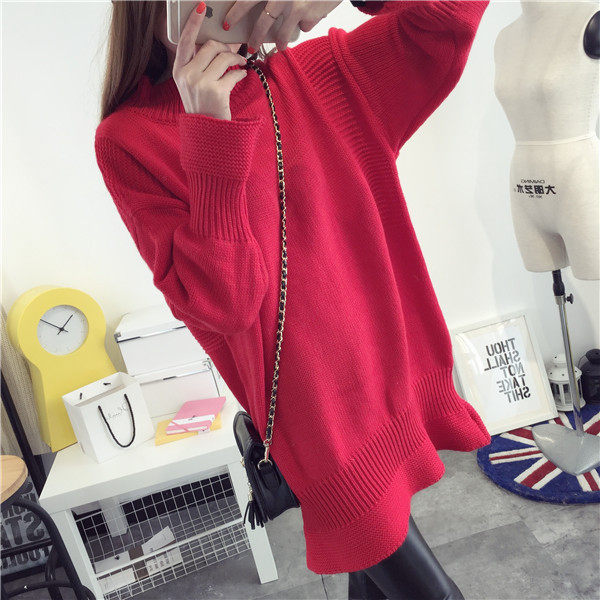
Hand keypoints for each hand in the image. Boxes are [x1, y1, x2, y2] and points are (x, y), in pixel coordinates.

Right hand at [173, 3, 248, 119]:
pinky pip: (233, 74)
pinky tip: (241, 76)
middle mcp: (187, 75)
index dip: (193, 23)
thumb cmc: (203, 108)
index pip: (184, 41)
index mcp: (178, 71)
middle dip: (225, 46)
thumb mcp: (191, 85)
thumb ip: (197, 65)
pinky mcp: (216, 91)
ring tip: (241, 62)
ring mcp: (201, 83)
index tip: (201, 8)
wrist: (207, 133)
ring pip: (223, 58)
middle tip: (235, 49)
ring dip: (236, 58)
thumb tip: (216, 46)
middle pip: (209, 46)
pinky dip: (240, 74)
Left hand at [224, 0, 342, 52]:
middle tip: (250, 48)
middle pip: (262, 23)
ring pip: (282, 33)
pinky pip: (302, 28)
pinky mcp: (307, 13)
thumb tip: (264, 14)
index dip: (235, 13)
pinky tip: (310, 18)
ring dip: (280, 42)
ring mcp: (293, 5)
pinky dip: (305, 25)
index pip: (247, 1)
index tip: (226, 26)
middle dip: (254, 38)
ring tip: (280, 46)